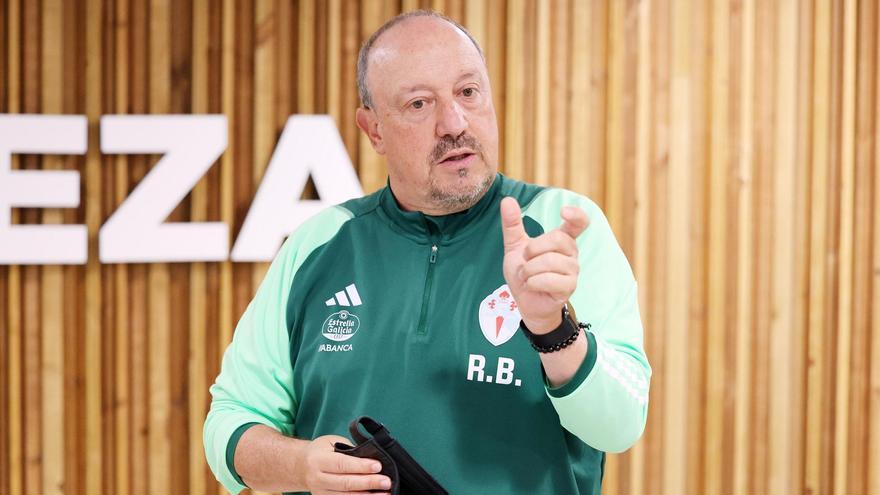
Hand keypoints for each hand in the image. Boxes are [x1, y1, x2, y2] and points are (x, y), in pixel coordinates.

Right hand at [299, 435, 391, 494]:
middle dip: (368, 483)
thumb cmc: (321, 451)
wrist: (300, 465)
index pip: (342, 464)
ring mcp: (320, 492)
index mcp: (318, 460)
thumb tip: (372, 459)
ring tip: (385, 493)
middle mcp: (317, 478)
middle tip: (386, 482)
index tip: (378, 466)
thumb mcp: (332, 443)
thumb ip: (350, 451)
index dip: (361, 466)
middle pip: (345, 483)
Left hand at [500, 197, 588, 333]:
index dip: (576, 215)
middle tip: (526, 260)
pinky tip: (532, 286)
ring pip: (550, 261)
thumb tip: (507, 199)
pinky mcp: (570, 287)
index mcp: (562, 240)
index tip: (564, 211)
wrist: (525, 302)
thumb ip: (512, 224)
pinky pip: (549, 279)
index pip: (579, 223)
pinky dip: (533, 282)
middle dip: (533, 249)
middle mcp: (571, 252)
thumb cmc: (524, 273)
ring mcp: (573, 270)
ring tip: (527, 276)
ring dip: (529, 270)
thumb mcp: (514, 247)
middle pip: (557, 238)